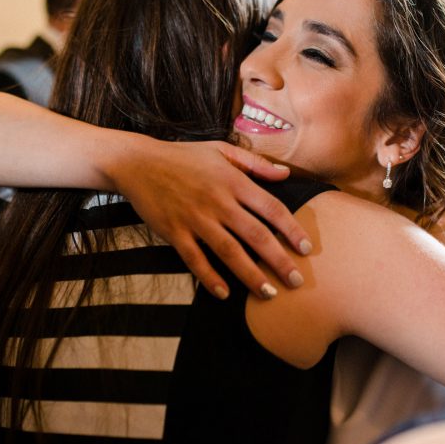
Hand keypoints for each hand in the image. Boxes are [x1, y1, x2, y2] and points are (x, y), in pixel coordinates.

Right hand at [112, 138, 311, 299]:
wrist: (138, 163)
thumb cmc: (183, 156)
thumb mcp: (221, 149)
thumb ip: (255, 163)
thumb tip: (285, 173)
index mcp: (233, 181)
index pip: (271, 208)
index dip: (292, 230)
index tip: (306, 248)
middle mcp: (218, 201)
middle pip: (256, 235)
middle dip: (279, 260)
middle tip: (296, 281)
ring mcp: (195, 218)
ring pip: (229, 252)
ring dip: (251, 275)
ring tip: (268, 293)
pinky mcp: (174, 232)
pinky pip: (195, 260)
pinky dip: (209, 278)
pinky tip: (224, 293)